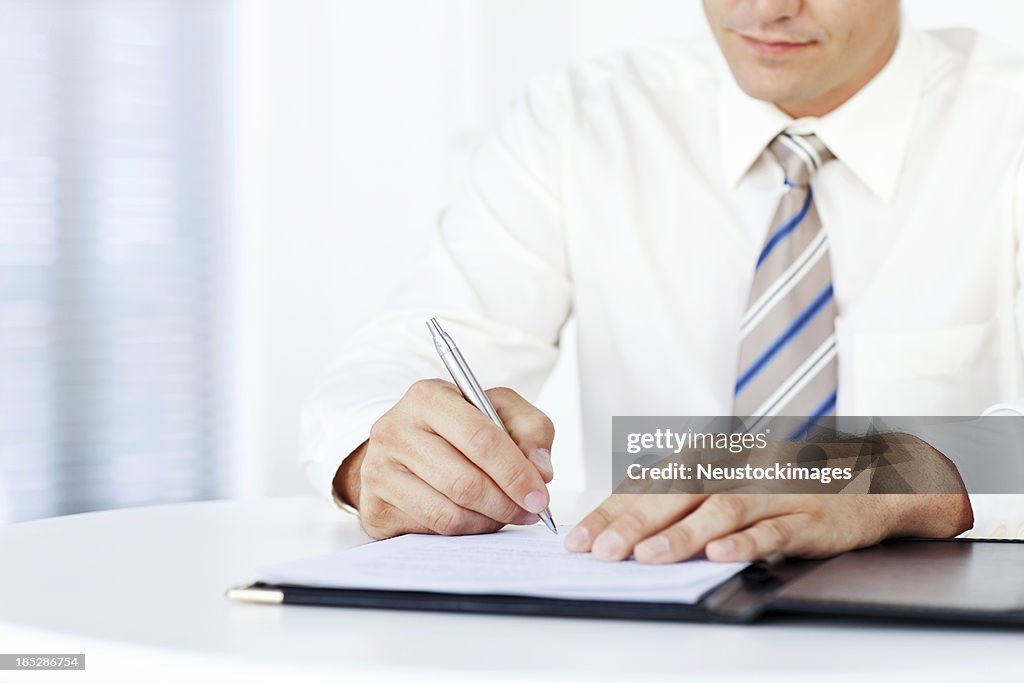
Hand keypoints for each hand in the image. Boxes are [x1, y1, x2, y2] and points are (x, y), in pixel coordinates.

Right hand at [335, 379, 554, 538]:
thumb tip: (540, 470)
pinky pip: (432, 530)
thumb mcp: (498, 411)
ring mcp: (379, 470)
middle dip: (506, 503)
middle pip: (464, 481)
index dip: (515, 471)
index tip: (539, 495)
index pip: (479, 437)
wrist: (402, 447)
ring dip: (488, 521)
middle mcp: (395, 430)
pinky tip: (476, 519)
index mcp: (427, 397)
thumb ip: (530, 429)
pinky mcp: (375, 507)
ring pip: (449, 512)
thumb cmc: (458, 428)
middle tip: (530, 511)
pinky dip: (464, 531)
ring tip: (505, 513)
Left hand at [564, 492, 972, 562]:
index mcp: (707, 462)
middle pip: (676, 496)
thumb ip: (678, 502)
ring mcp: (772, 491)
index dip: (610, 512)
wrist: (862, 480)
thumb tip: (618, 527)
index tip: (578, 538)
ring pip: (720, 511)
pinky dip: (747, 541)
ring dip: (681, 535)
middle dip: (632, 524)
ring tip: (647, 556)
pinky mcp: (808, 515)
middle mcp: (734, 471)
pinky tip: (721, 554)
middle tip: (600, 551)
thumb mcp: (724, 483)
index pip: (648, 486)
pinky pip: (774, 529)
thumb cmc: (779, 485)